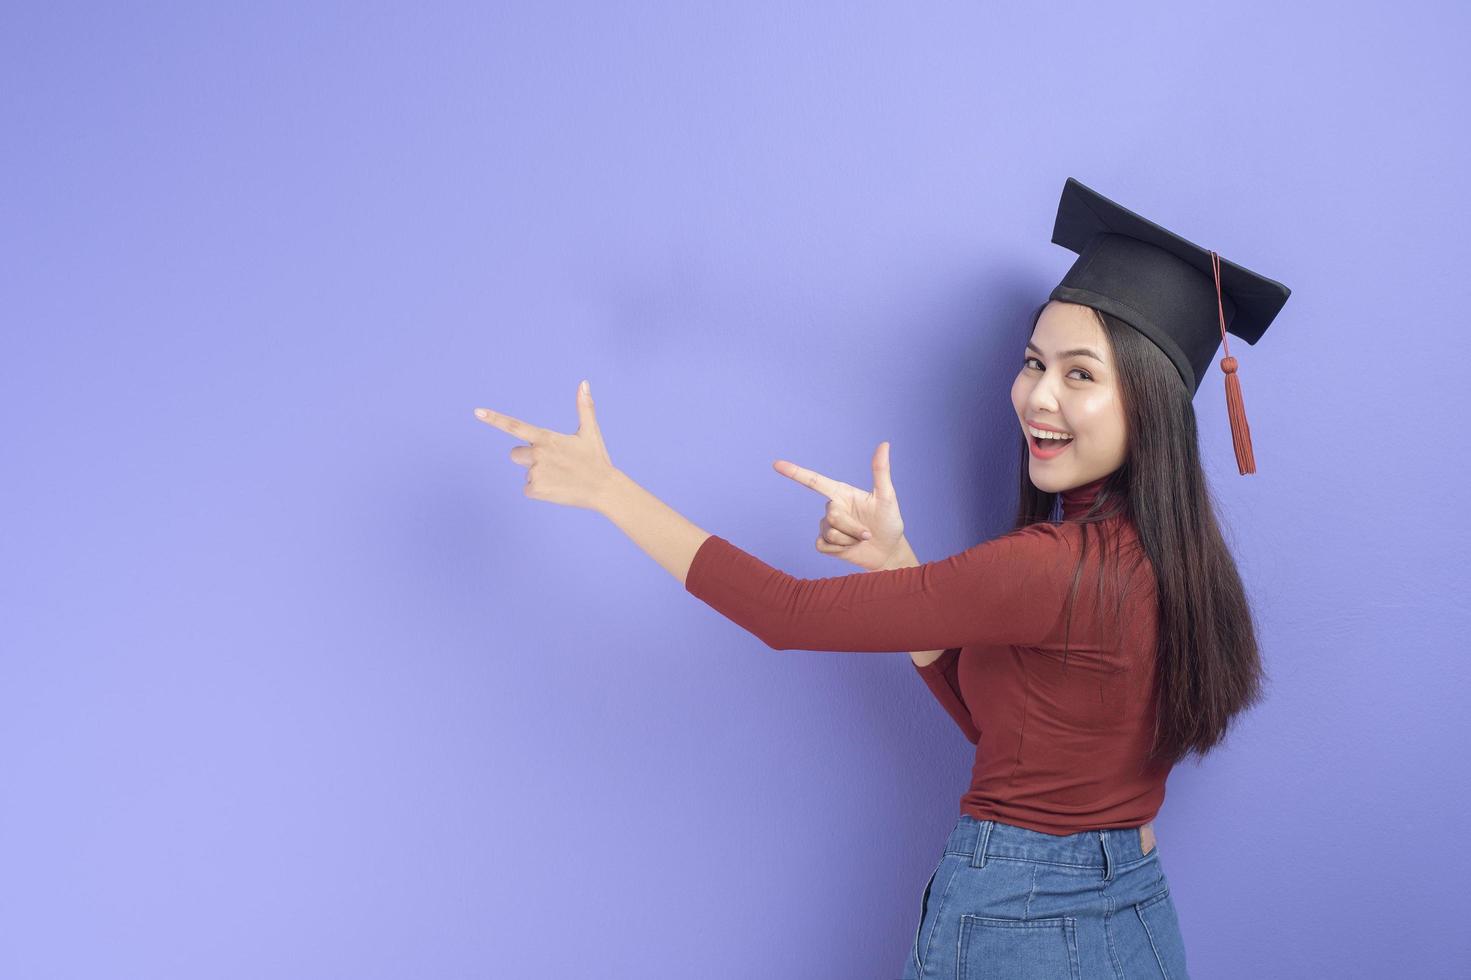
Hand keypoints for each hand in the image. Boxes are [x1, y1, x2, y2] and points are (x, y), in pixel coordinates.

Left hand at [473, 380, 619, 511]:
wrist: (604, 489)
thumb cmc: (596, 459)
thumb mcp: (590, 432)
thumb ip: (584, 407)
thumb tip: (584, 382)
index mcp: (546, 437)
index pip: (514, 426)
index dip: (494, 419)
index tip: (477, 412)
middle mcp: (537, 453)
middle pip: (514, 454)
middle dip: (528, 458)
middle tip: (554, 463)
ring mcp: (536, 472)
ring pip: (526, 473)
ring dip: (539, 476)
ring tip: (561, 477)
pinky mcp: (537, 490)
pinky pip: (529, 490)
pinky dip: (541, 491)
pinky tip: (558, 489)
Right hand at [772, 441, 906, 571]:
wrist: (887, 551)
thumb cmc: (889, 522)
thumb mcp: (887, 496)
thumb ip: (880, 471)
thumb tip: (884, 444)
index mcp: (842, 492)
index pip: (814, 481)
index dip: (795, 472)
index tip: (776, 464)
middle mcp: (832, 507)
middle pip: (831, 514)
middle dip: (852, 526)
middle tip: (867, 533)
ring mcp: (827, 526)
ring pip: (829, 532)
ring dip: (849, 539)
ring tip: (861, 539)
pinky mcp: (825, 543)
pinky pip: (823, 545)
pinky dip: (840, 549)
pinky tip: (850, 548)